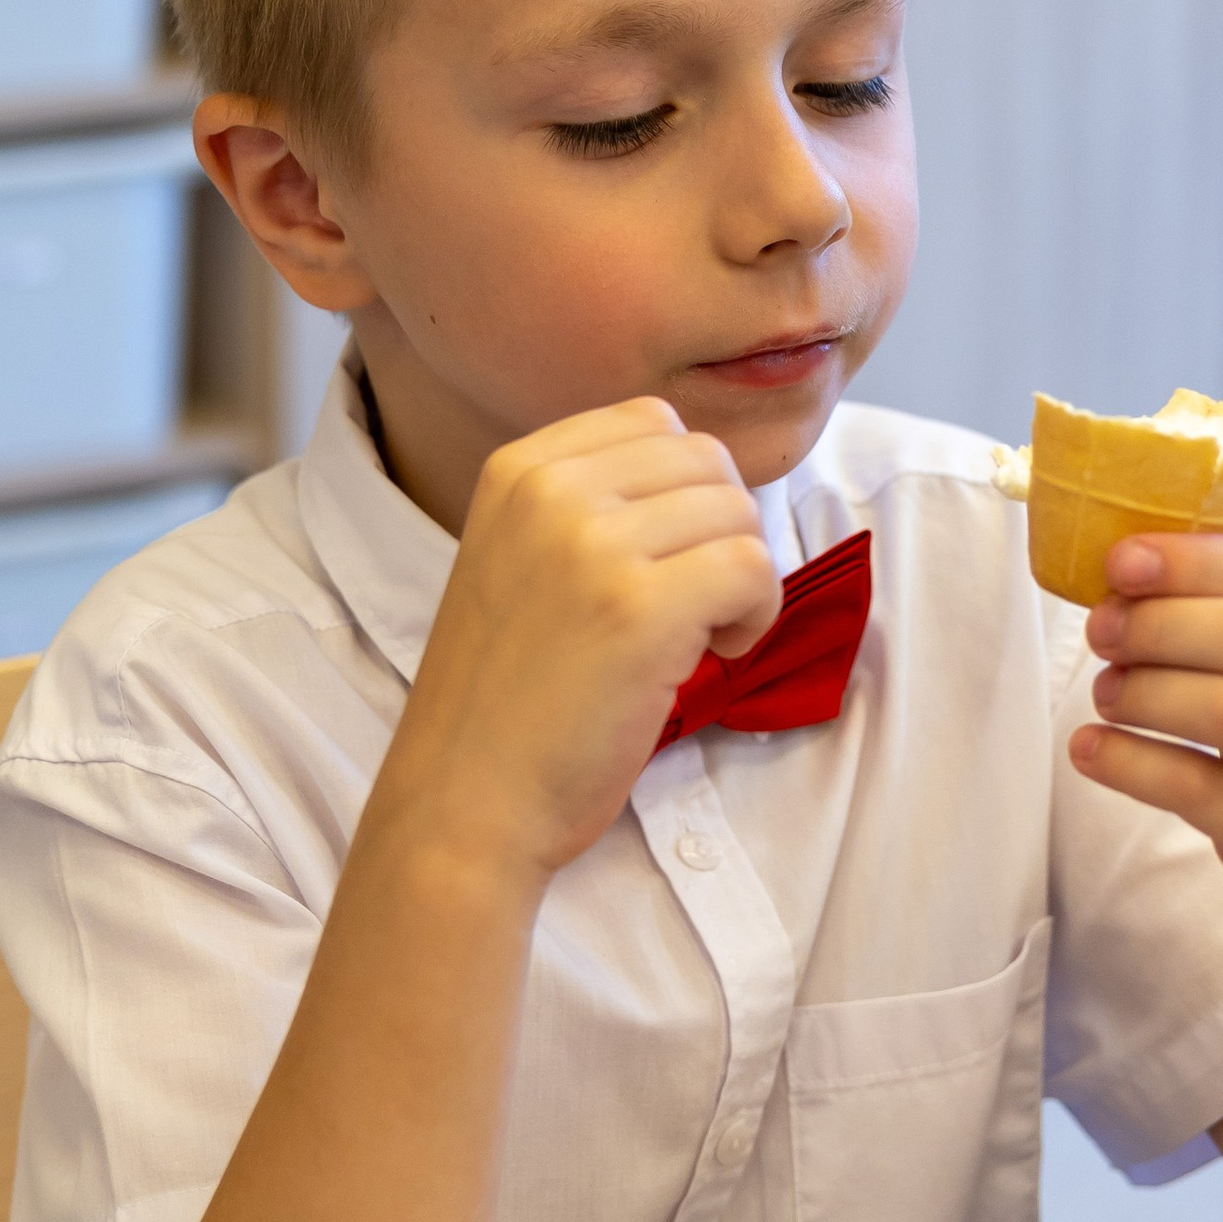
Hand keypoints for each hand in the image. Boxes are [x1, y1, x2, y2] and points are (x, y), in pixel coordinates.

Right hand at [384, 399, 780, 887]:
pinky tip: (717, 655)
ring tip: (699, 636)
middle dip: (721, 529)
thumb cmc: (505, 699)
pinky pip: (753, 566)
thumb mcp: (517, 559)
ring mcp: (593, 545)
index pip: (652, 422)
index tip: (665, 557)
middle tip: (693, 604)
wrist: (465, 800)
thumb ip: (589, 507)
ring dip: (742, 577)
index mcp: (517, 470)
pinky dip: (757, 613)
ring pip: (738, 512)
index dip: (686, 490)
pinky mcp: (640, 608)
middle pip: (706, 459)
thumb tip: (705, 480)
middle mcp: (551, 491)